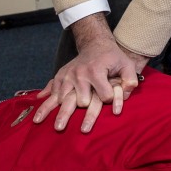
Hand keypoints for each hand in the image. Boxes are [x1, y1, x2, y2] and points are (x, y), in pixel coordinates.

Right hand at [34, 13, 141, 132]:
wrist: (95, 44)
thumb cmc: (113, 58)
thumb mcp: (127, 65)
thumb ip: (130, 79)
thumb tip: (127, 92)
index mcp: (96, 71)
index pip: (104, 97)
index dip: (110, 99)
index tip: (110, 97)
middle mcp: (79, 74)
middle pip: (80, 102)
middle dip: (85, 110)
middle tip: (75, 119)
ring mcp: (68, 75)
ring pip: (62, 100)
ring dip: (59, 112)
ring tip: (50, 126)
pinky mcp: (60, 76)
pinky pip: (52, 91)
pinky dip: (46, 103)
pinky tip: (39, 116)